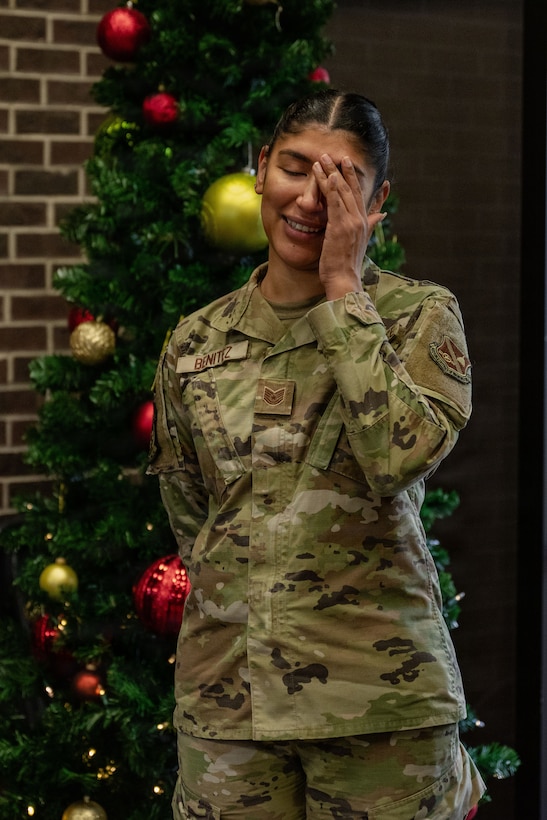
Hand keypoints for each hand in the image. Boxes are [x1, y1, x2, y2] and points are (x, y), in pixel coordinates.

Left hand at [313, 154, 385, 299]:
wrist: (345, 281)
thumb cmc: (347, 266)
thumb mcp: (359, 243)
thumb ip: (369, 225)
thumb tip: (379, 214)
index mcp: (364, 223)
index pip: (360, 195)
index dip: (353, 178)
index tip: (348, 163)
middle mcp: (360, 220)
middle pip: (352, 189)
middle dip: (343, 170)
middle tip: (334, 155)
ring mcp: (351, 223)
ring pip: (342, 192)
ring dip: (331, 174)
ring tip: (323, 160)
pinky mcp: (341, 227)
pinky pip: (336, 203)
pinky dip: (332, 188)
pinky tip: (327, 176)